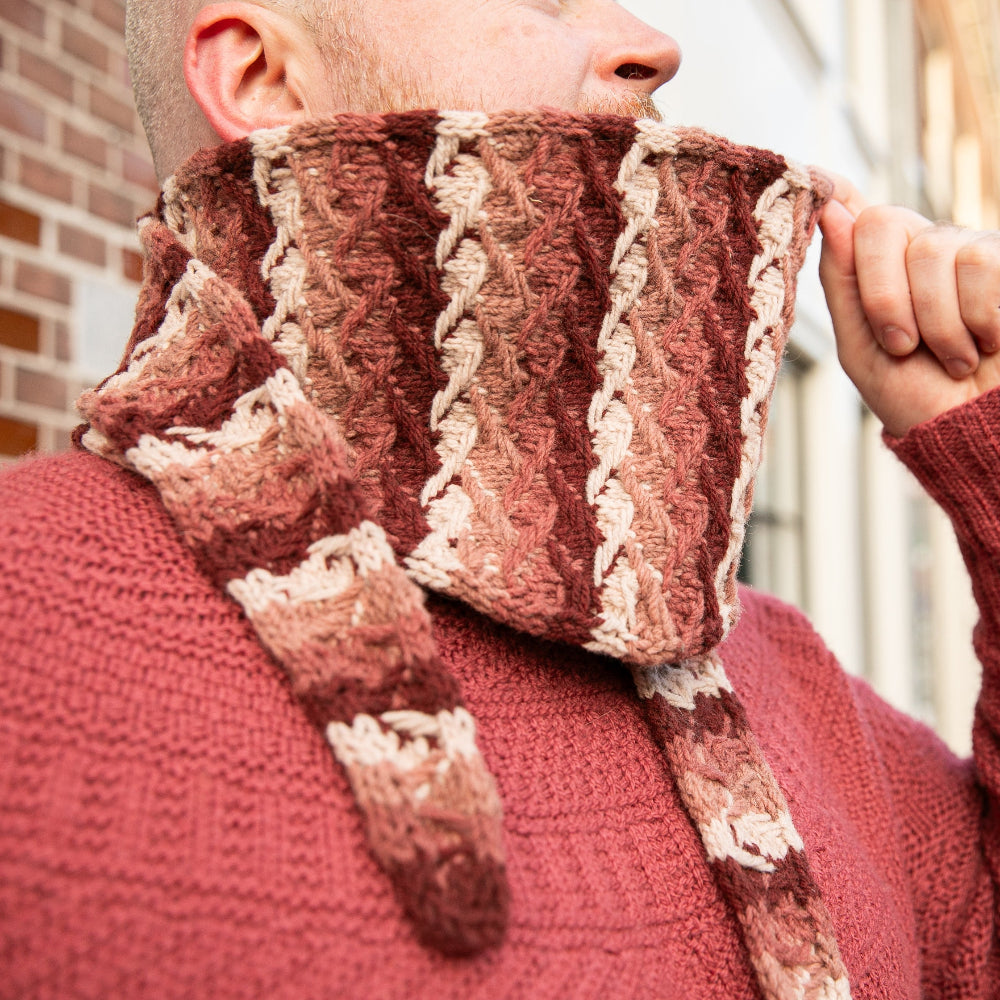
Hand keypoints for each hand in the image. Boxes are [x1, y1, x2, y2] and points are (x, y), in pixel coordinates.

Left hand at [817, 174, 999, 436]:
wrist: (977, 433)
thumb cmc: (919, 398)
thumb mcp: (862, 348)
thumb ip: (843, 282)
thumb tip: (828, 209)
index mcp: (881, 269)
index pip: (854, 213)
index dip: (834, 189)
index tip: (812, 173)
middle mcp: (925, 248)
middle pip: (884, 223)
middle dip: (886, 297)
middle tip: (904, 346)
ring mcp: (973, 250)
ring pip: (935, 250)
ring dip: (939, 323)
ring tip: (956, 358)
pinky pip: (983, 265)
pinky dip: (979, 318)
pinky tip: (988, 342)